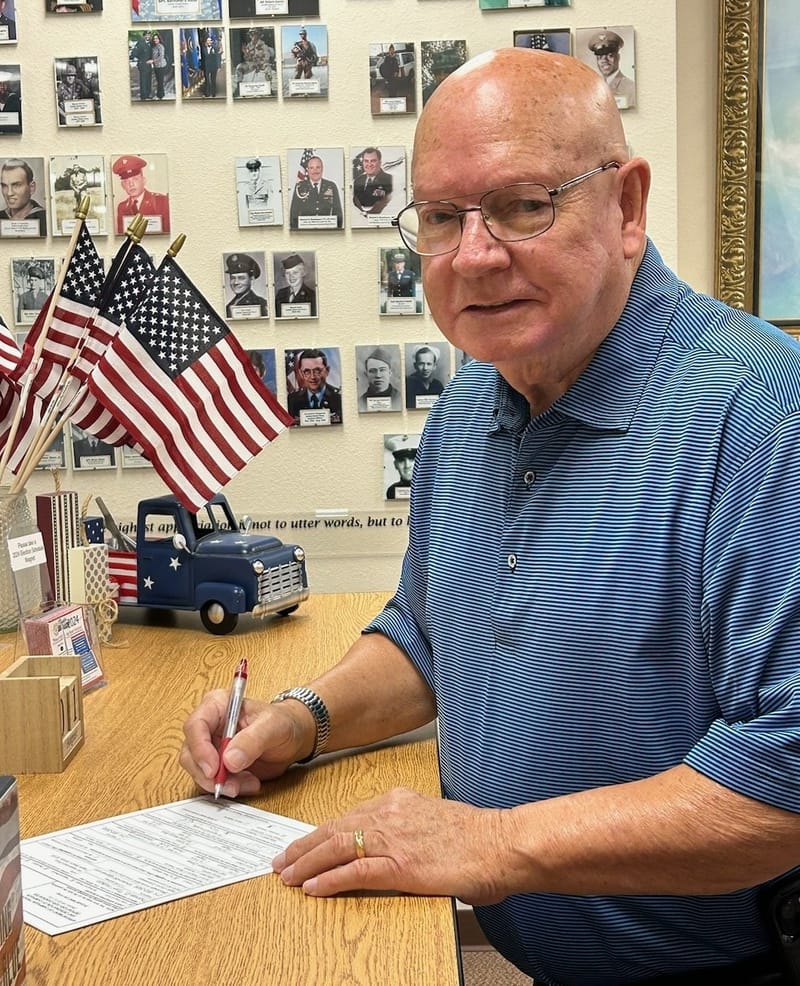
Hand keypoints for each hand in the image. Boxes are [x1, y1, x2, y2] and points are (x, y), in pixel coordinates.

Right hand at [179, 691, 310, 797]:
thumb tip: (229, 760)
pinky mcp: (218, 766)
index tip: (213, 768)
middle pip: (190, 753)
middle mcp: (210, 726)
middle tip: (229, 785)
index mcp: (218, 706)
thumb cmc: (284, 722)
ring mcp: (211, 747)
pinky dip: (230, 787)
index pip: (195, 725)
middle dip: (207, 774)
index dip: (200, 749)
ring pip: (199, 771)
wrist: (294, 738)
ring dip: (222, 783)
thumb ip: (252, 740)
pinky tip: (249, 782)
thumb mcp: (273, 726)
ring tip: (248, 782)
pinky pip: (213, 782)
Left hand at [272, 787, 510, 904]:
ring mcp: (394, 839)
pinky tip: (312, 888)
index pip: (350, 815)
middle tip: (282, 860)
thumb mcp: (438, 821)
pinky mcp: (401, 866)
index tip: (306, 842)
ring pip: (337, 847)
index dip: (323, 831)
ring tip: (286, 875)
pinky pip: (355, 873)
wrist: (504, 844)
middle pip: (335, 828)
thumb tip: (405, 847)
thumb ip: (414, 828)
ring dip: (307, 863)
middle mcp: (391, 814)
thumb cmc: (480, 838)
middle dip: (304, 846)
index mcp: (400, 801)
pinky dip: (330, 880)